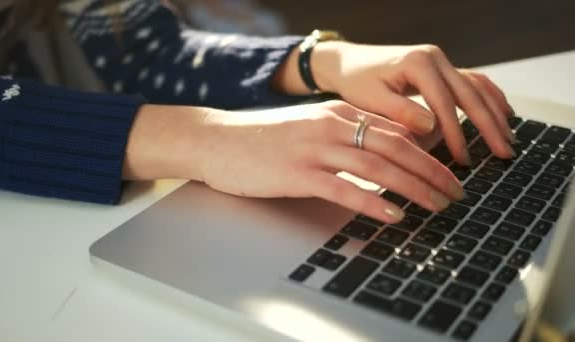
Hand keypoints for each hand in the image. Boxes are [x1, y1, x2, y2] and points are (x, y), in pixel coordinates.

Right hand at [197, 100, 462, 222]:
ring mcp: (314, 149)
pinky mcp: (297, 173)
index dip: (428, 153)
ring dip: (414, 187)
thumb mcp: (309, 127)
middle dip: (432, 171)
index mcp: (338, 113)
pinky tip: (393, 215)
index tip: (447, 172)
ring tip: (438, 205)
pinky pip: (344, 188)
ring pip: (378, 167)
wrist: (217, 140)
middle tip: (456, 192)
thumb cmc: (262, 138)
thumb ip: (343, 135)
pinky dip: (373, 202)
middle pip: (396, 147)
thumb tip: (379, 155)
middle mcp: (331, 126)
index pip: (395, 131)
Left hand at [273, 42, 514, 164]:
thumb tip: (432, 128)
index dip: (456, 132)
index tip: (463, 158)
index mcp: (418, 63)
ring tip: (510, 139)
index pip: (444, 102)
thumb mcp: (371, 99)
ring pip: (477, 87)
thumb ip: (399, 112)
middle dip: (489, 125)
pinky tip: (504, 114)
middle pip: (470, 93)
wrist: (349, 63)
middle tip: (503, 153)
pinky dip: (490, 98)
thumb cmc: (356, 82)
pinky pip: (473, 82)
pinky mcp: (442, 68)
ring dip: (496, 113)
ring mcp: (441, 61)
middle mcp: (435, 57)